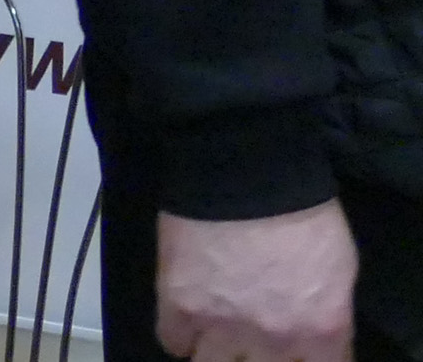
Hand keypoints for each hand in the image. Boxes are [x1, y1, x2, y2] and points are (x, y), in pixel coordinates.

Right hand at [158, 203, 354, 360]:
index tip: (296, 348)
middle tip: (254, 338)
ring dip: (218, 352)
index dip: (305, 357)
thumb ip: (328, 313)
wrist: (243, 170)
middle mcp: (274, 341)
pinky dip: (180, 334)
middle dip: (261, 357)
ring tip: (218, 332)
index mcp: (321, 331)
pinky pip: (173, 341)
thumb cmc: (301, 211)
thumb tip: (314, 331)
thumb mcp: (339, 268)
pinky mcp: (178, 306)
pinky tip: (188, 316)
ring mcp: (222, 327)